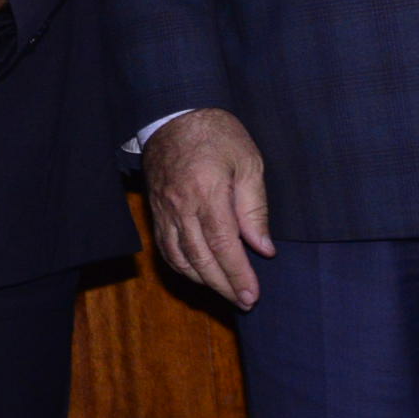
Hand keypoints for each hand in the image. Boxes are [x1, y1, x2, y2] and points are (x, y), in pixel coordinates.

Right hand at [143, 108, 274, 308]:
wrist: (173, 115)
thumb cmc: (217, 134)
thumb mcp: (248, 163)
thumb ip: (254, 208)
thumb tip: (263, 248)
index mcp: (207, 192)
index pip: (223, 245)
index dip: (238, 274)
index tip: (252, 295)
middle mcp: (181, 206)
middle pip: (200, 258)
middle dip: (223, 285)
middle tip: (244, 302)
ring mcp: (164, 210)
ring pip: (180, 258)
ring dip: (203, 281)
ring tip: (225, 291)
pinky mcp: (156, 210)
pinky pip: (165, 248)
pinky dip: (181, 267)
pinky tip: (198, 274)